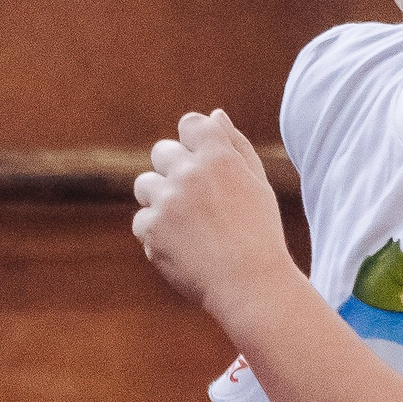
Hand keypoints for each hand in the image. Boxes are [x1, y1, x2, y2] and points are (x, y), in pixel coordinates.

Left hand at [130, 110, 293, 326]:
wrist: (252, 286)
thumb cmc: (260, 236)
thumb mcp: (258, 185)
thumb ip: (235, 146)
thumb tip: (215, 114)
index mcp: (219, 156)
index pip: (190, 124)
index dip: (193, 142)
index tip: (202, 167)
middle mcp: (190, 171)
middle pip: (162, 151)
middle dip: (174, 173)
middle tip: (197, 205)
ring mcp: (168, 199)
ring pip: (145, 185)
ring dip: (160, 202)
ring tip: (189, 229)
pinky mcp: (152, 228)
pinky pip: (142, 222)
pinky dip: (158, 236)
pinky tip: (184, 250)